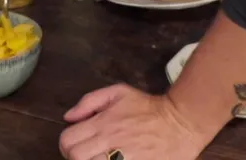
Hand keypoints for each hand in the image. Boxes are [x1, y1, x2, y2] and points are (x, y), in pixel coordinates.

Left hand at [60, 84, 206, 159]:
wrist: (180, 124)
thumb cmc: (147, 107)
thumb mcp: (117, 92)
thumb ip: (88, 102)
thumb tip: (69, 117)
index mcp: (103, 123)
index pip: (68, 140)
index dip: (65, 144)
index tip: (73, 144)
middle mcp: (111, 143)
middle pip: (76, 158)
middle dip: (74, 157)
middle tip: (84, 154)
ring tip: (97, 158)